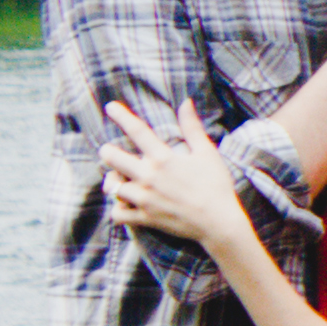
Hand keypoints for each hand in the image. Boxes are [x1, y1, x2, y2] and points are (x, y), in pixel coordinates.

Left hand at [100, 98, 245, 247]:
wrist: (219, 223)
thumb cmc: (216, 186)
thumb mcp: (207, 152)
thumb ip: (192, 127)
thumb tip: (186, 102)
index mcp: (163, 158)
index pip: (137, 131)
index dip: (121, 116)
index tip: (110, 107)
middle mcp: (149, 177)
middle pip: (113, 158)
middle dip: (107, 152)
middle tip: (108, 152)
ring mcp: (145, 199)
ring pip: (112, 187)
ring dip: (112, 181)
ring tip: (117, 180)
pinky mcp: (146, 218)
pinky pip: (118, 214)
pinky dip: (117, 210)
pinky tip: (123, 204)